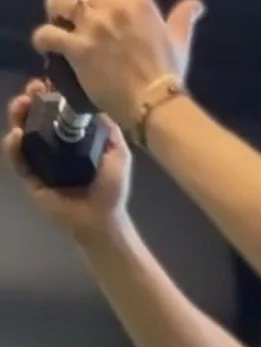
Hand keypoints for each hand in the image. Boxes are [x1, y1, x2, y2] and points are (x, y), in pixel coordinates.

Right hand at [3, 80, 132, 233]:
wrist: (103, 219)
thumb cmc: (111, 188)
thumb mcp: (118, 152)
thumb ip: (109, 128)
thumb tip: (95, 100)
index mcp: (70, 135)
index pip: (53, 108)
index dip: (47, 93)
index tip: (47, 82)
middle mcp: (52, 144)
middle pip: (33, 115)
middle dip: (28, 99)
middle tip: (31, 91)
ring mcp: (40, 161)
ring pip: (20, 132)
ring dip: (17, 116)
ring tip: (20, 106)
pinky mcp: (31, 179)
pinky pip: (18, 160)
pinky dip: (12, 147)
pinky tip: (15, 135)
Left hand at [32, 0, 205, 134]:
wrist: (156, 106)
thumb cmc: (168, 75)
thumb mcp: (179, 40)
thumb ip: (184, 16)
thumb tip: (197, 4)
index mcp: (136, 2)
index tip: (96, 2)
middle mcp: (112, 7)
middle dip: (73, 0)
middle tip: (71, 11)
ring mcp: (93, 28)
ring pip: (59, 3)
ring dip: (54, 9)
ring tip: (56, 21)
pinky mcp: (79, 50)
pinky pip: (49, 35)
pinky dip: (43, 39)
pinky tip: (45, 45)